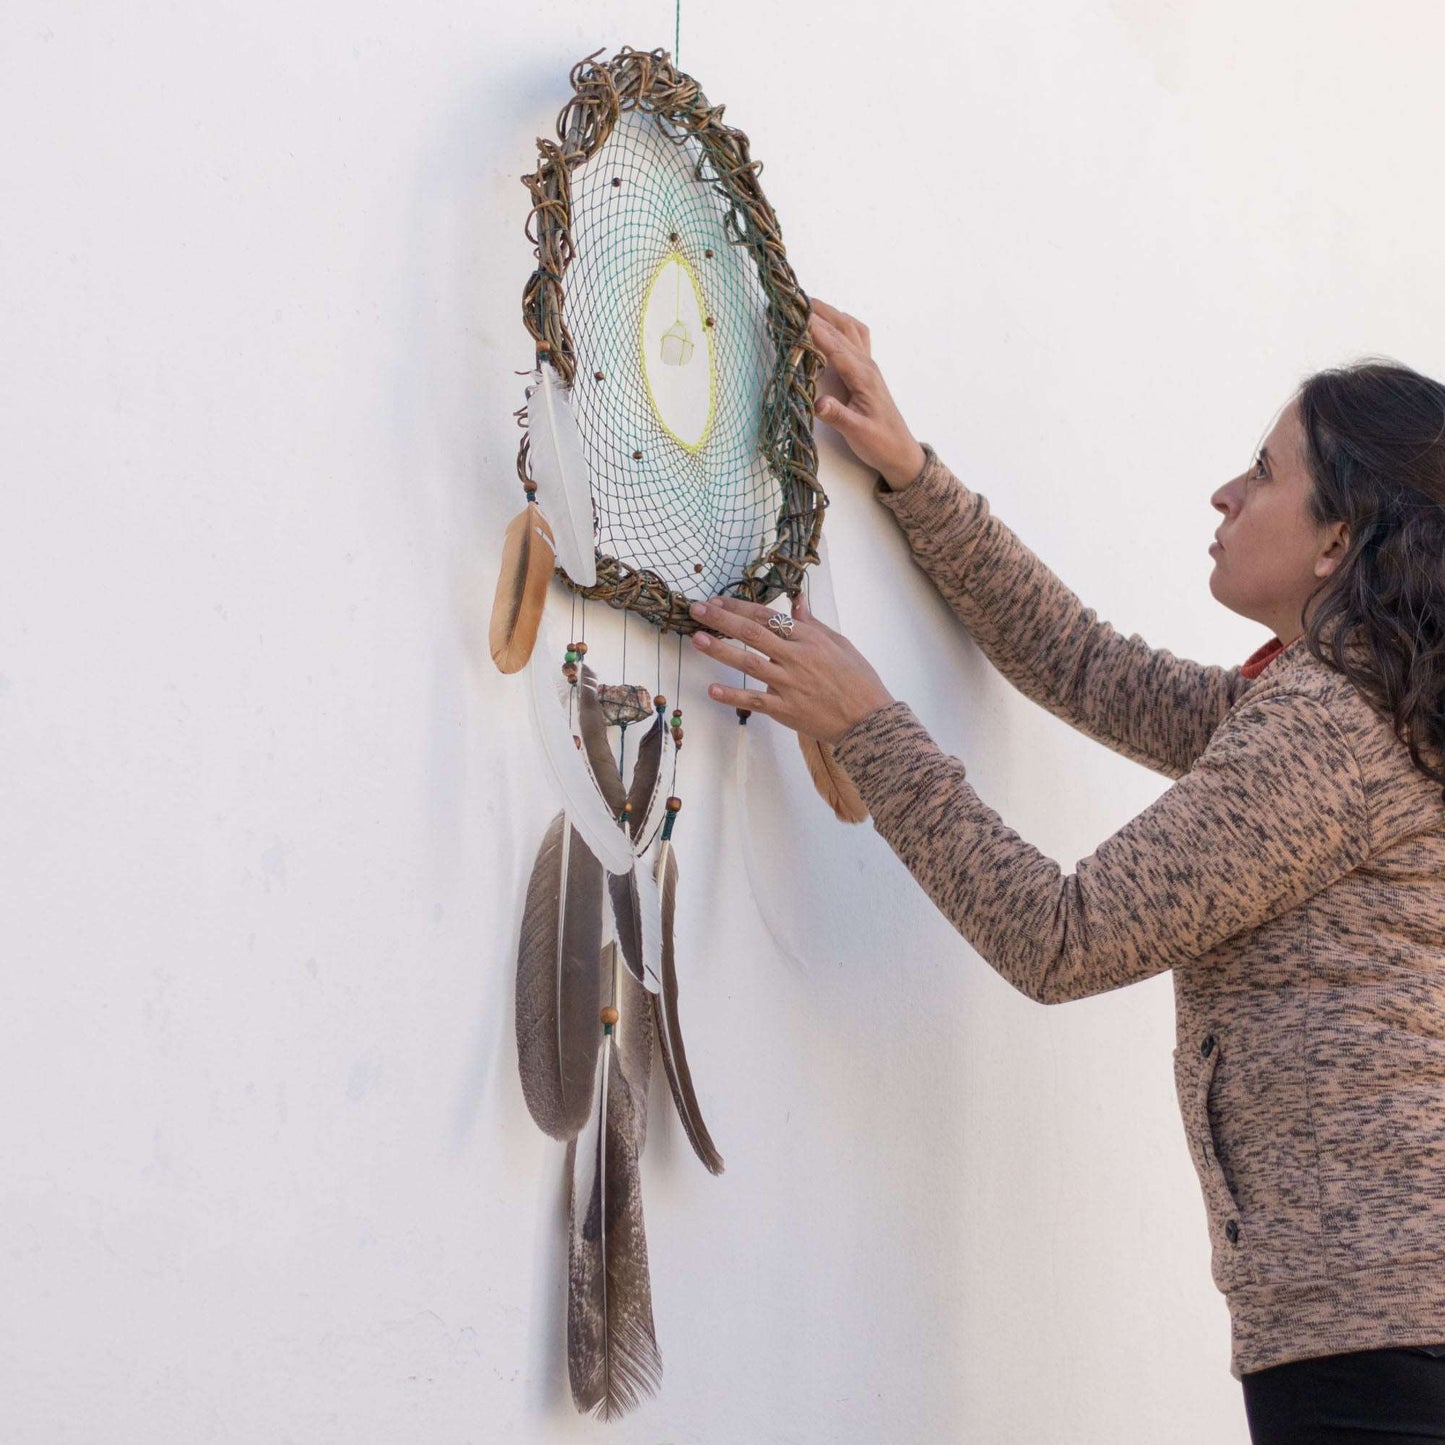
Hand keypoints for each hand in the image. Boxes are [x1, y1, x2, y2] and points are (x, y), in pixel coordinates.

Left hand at [687, 592, 894, 743]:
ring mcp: (789, 685)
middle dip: (722, 620)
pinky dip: (733, 695)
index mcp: (809, 639)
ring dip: (721, 650)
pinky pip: (755, 701)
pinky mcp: (786, 710)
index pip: (767, 617)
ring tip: (697, 639)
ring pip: (749, 663)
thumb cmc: (858, 679)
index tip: (716, 601)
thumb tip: (796, 601)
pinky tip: (712, 689)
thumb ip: (812, 624)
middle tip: (696, 610)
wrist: (869, 720)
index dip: (739, 607)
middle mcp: (796, 658)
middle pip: (753, 634)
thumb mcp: (839, 643)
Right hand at [809, 297, 925, 489]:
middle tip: (793, 300)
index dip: (814, 328)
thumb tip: (818, 403)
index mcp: (862, 376)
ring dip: (830, 313)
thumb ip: (837, 416)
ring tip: (808, 304)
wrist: (900, 451)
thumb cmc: (879, 443)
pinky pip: (856, 337)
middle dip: (818, 312)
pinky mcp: (866, 370)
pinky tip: (832, 323)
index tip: (794, 314)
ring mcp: (868, 365)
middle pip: (842, 328)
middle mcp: (866, 365)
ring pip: (850, 328)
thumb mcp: (857, 433)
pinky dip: (841, 324)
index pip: (834, 345)